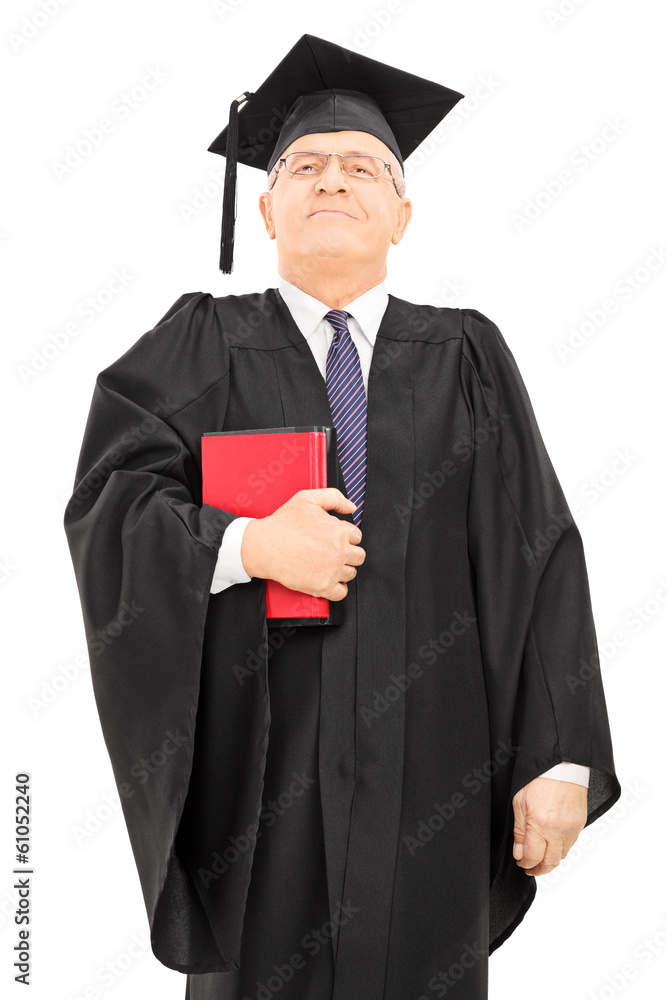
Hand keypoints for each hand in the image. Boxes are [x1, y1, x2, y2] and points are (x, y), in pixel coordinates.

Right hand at [240, 488, 365, 600]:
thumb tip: (351, 507)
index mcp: (339, 531)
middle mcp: (339, 552)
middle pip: (358, 556)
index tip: (332, 537)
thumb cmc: (283, 523)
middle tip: (331, 550)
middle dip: (347, 552)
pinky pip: (342, 592)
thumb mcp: (307, 499)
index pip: (357, 536)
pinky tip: (328, 578)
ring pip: (351, 573)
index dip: (345, 535)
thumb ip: (334, 497)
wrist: (264, 546)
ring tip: (326, 563)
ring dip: (343, 568)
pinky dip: (338, 588)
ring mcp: (332, 571)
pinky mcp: (322, 587)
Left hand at [512, 777, 587, 875]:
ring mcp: (572, 828)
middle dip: (538, 869)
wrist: (562, 765)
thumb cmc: (539, 779)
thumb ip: (520, 831)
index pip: (533, 857)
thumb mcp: (519, 803)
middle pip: (550, 862)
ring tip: (540, 857)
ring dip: (550, 860)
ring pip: (562, 856)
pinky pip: (571, 844)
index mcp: (541, 825)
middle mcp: (559, 830)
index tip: (520, 861)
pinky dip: (561, 849)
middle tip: (530, 868)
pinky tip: (552, 844)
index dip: (525, 863)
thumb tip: (519, 852)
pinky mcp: (580, 824)